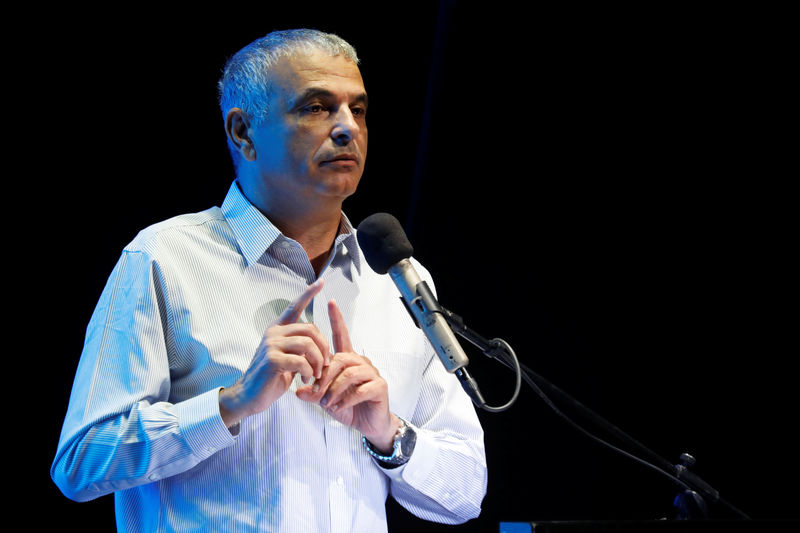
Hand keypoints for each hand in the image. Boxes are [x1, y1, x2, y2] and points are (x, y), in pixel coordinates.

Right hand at [219, 279, 330, 427]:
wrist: (249, 397)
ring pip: (308, 344)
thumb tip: (319, 343)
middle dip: (324, 348)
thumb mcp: (288, 358)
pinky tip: (305, 379)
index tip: (320, 282)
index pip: (294, 306)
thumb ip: (299, 347)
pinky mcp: (271, 359)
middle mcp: (274, 332)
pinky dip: (309, 372)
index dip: (308, 294)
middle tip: (325, 365)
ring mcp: (271, 345)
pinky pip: (301, 361)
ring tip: (316, 374)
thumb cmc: (271, 378)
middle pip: (311, 329)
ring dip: (318, 362)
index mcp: (278, 329)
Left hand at [297, 299, 400, 451]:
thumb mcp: (326, 400)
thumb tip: (297, 391)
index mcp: (348, 361)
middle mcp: (361, 362)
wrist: (369, 425)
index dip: (336, 319)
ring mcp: (372, 373)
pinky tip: (340, 407)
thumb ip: (313, 394)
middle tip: (315, 391)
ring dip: (334, 388)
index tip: (330, 302)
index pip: (341, 335)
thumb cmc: (348, 408)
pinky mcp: (380, 386)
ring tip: (326, 402)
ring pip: (350, 373)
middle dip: (325, 376)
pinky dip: (346, 398)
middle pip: (340, 359)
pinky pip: (361, 388)